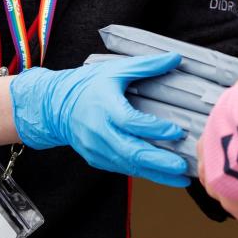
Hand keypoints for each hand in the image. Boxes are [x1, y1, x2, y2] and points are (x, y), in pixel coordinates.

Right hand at [10, 53, 190, 185]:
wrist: (55, 106)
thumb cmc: (89, 85)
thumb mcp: (116, 70)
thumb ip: (147, 66)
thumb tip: (175, 58)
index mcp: (105, 108)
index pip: (131, 122)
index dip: (154, 128)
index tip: (177, 131)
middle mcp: (99, 132)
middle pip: (131, 151)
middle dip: (158, 161)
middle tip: (182, 166)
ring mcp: (97, 149)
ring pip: (129, 166)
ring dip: (156, 174)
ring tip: (181, 179)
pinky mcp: (97, 159)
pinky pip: (123, 168)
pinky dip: (144, 173)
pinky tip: (164, 176)